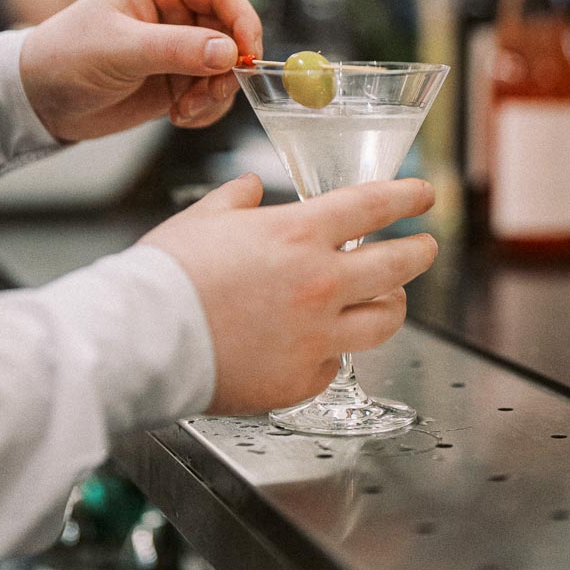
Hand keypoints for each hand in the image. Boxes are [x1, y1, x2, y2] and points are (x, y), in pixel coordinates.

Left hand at [20, 0, 261, 141]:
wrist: (39, 100)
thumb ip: (177, 49)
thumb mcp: (122, 49)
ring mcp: (179, 46)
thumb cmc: (68, 56)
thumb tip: (230, 53)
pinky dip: (206, 109)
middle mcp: (176, 11)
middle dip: (228, 67)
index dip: (242, 18)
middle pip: (231, 32)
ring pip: (227, 66)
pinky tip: (179, 117)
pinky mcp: (178, 78)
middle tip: (210, 94)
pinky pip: (213, 92)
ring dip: (216, 93)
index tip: (249, 53)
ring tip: (185, 110)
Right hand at [142, 174, 436, 414]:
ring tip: (388, 300)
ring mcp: (317, 335)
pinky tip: (317, 344)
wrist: (144, 338)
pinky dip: (330, 350)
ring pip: (384, 321)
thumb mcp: (203, 219)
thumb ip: (235, 202)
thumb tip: (247, 190)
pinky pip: (334, 362)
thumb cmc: (167, 275)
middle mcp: (320, 283)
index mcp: (299, 234)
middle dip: (420, 252)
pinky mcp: (303, 380)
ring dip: (391, 305)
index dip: (406, 196)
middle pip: (398, 265)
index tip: (423, 194)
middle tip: (425, 247)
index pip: (373, 207)